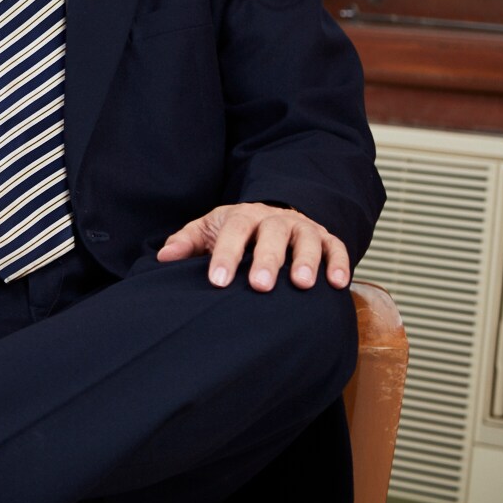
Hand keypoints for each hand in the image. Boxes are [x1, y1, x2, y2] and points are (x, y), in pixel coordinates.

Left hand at [156, 203, 350, 291]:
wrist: (272, 217)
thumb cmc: (236, 231)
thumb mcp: (209, 230)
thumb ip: (188, 242)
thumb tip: (163, 257)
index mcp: (243, 216)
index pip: (233, 232)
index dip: (225, 255)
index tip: (218, 281)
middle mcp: (274, 219)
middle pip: (271, 234)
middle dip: (267, 260)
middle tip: (260, 286)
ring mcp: (302, 228)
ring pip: (307, 239)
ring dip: (306, 261)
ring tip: (301, 285)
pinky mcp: (326, 239)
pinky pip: (336, 248)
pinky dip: (339, 263)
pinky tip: (338, 284)